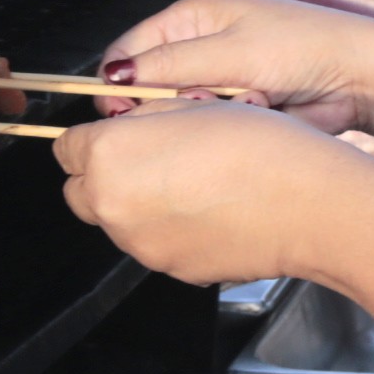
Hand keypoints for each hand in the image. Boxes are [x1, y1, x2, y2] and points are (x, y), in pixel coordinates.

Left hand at [55, 102, 364, 283]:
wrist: (308, 204)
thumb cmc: (259, 146)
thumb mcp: (192, 103)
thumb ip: (144, 118)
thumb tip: (129, 128)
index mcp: (109, 155)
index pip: (65, 148)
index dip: (93, 139)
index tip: (116, 135)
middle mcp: (112, 205)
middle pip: (79, 192)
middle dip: (103, 176)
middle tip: (148, 159)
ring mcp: (139, 245)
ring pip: (117, 221)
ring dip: (137, 203)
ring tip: (191, 185)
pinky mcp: (170, 270)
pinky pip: (154, 244)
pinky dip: (170, 230)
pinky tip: (209, 212)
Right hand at [99, 0, 373, 133]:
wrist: (359, 77)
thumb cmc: (300, 46)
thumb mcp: (230, 51)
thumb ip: (169, 66)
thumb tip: (112, 76)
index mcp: (188, 21)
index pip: (126, 53)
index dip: (116, 83)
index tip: (120, 112)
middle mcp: (196, 51)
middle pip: (148, 90)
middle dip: (169, 104)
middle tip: (201, 103)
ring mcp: (217, 84)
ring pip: (181, 116)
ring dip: (205, 116)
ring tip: (245, 102)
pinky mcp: (236, 112)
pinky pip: (211, 131)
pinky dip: (229, 128)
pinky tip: (258, 115)